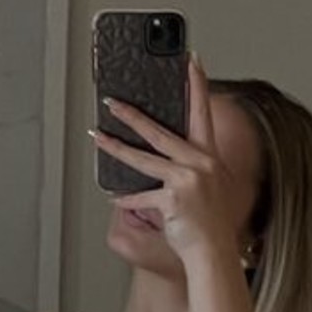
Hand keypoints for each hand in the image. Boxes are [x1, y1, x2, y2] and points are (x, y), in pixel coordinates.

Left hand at [89, 54, 242, 264]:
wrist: (215, 252)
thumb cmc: (210, 222)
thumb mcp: (209, 185)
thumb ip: (191, 165)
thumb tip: (160, 152)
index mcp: (210, 157)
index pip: (203, 112)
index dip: (197, 84)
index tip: (190, 59)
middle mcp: (201, 164)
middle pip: (160, 132)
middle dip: (133, 115)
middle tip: (113, 102)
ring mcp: (187, 180)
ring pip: (142, 159)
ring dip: (115, 147)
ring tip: (97, 136)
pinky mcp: (172, 199)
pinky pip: (140, 195)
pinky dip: (127, 197)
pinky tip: (114, 195)